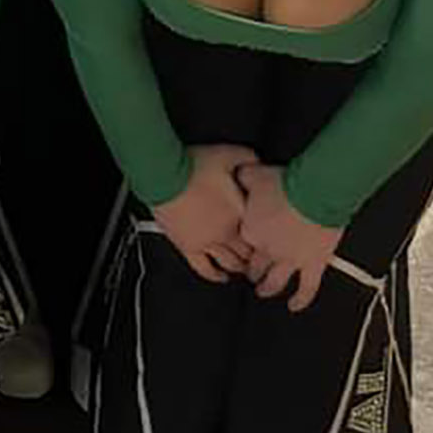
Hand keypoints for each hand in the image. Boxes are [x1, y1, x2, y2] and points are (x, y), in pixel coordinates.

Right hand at [153, 144, 257, 282]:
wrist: (163, 176)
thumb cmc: (191, 166)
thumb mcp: (227, 154)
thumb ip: (247, 158)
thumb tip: (258, 161)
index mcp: (239, 213)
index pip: (260, 233)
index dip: (266, 237)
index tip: (268, 238)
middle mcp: (226, 231)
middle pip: (247, 251)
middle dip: (254, 256)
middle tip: (259, 259)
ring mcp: (206, 242)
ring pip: (229, 262)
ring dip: (237, 267)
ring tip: (241, 267)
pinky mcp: (187, 246)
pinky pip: (203, 268)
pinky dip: (213, 275)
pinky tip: (219, 277)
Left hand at [235, 162, 340, 311]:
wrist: (315, 192)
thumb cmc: (285, 183)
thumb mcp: (254, 174)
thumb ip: (242, 176)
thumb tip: (238, 172)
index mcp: (251, 230)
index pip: (241, 243)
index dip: (239, 246)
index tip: (239, 248)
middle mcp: (267, 249)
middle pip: (254, 265)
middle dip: (251, 271)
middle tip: (250, 275)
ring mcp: (290, 260)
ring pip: (275, 281)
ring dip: (268, 288)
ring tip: (264, 292)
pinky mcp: (313, 264)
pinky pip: (307, 288)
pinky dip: (301, 299)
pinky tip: (295, 306)